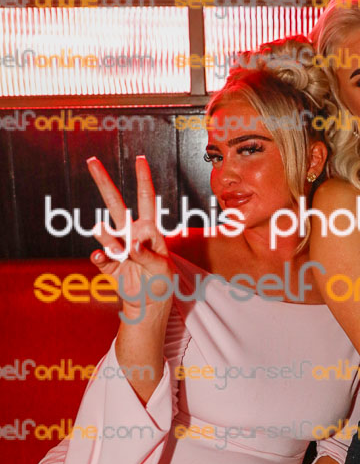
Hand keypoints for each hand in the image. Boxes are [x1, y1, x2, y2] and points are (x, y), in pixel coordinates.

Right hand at [87, 155, 172, 319]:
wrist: (150, 304)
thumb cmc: (162, 281)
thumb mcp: (164, 267)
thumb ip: (148, 255)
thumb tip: (131, 244)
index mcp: (149, 230)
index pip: (146, 199)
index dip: (143, 179)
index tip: (140, 159)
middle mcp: (131, 234)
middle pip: (115, 204)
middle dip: (104, 182)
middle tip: (92, 161)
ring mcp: (118, 248)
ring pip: (107, 232)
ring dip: (107, 235)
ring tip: (103, 233)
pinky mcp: (110, 265)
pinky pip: (101, 258)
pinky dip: (99, 257)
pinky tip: (99, 255)